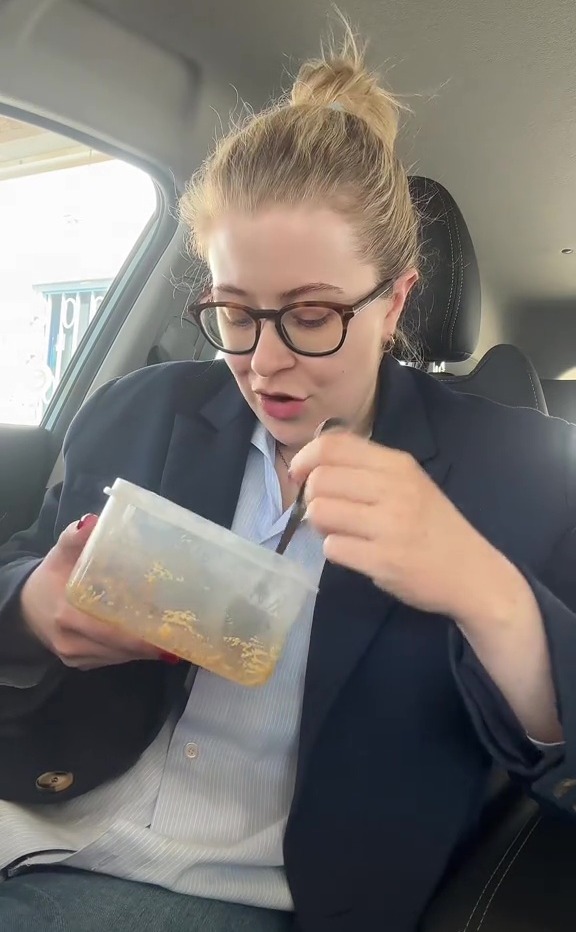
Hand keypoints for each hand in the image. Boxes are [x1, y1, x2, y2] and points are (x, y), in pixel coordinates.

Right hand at [20, 516, 167, 670]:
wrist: (25, 607)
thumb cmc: (50, 577)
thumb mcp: (60, 554)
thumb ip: (74, 538)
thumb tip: (92, 521)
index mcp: (67, 616)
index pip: (110, 633)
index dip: (140, 638)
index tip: (168, 635)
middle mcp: (71, 642)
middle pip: (119, 649)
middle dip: (150, 645)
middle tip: (178, 635)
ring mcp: (75, 657)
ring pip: (118, 658)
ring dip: (143, 651)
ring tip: (170, 639)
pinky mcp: (80, 664)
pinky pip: (111, 660)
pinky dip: (130, 652)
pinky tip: (149, 642)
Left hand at [290, 432, 495, 618]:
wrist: (473, 574)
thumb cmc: (434, 526)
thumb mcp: (410, 483)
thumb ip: (367, 469)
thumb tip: (313, 462)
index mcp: (397, 464)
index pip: (332, 446)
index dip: (305, 458)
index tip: (300, 474)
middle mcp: (393, 489)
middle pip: (320, 480)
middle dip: (311, 497)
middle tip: (325, 512)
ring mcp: (389, 526)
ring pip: (320, 513)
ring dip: (319, 526)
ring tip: (338, 532)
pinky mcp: (383, 560)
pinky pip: (333, 548)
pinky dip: (335, 551)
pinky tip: (354, 553)